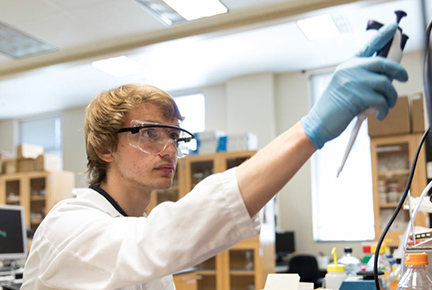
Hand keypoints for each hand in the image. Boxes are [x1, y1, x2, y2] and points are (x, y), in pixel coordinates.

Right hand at [301, 23, 407, 148]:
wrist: (318, 122)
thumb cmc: (333, 109)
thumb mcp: (346, 88)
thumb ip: (362, 80)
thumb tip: (387, 79)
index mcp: (347, 66)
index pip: (367, 47)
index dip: (382, 36)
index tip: (393, 28)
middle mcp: (350, 70)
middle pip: (383, 63)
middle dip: (398, 71)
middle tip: (404, 78)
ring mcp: (353, 82)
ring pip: (385, 84)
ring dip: (391, 97)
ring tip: (386, 106)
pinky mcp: (357, 96)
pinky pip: (381, 100)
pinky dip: (384, 109)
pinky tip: (380, 115)